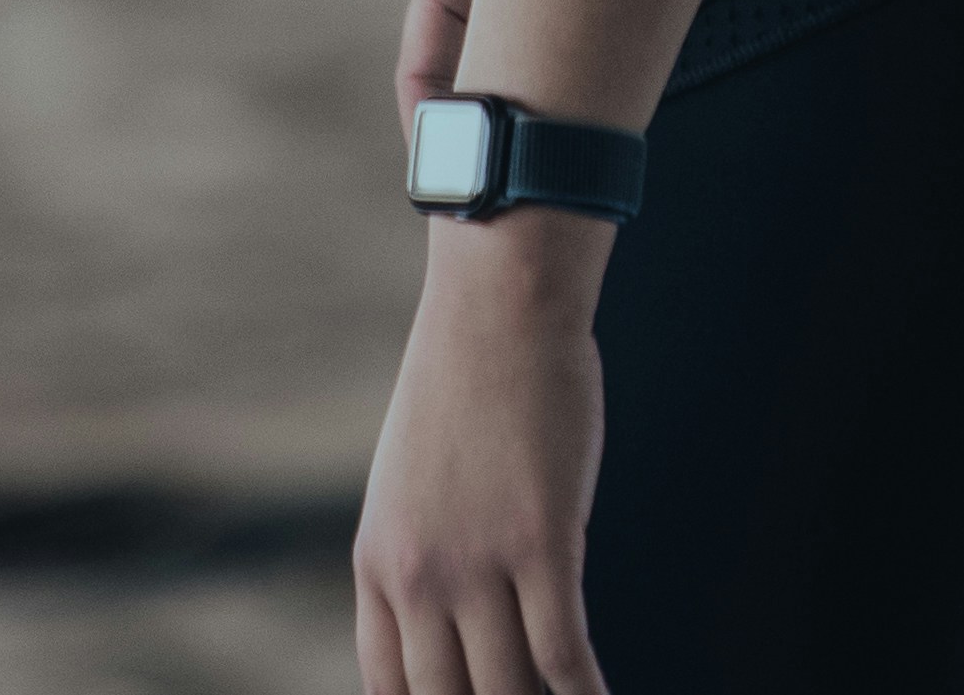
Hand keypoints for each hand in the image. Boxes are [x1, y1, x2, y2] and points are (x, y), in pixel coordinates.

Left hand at [356, 212, 616, 694]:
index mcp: (378, 564)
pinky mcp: (542, 542)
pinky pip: (563, 654)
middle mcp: (417, 575)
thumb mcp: (412, 483)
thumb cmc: (467, 384)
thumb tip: (466, 618)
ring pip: (508, 690)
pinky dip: (585, 694)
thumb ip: (425, 554)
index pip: (389, 687)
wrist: (497, 307)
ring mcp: (478, 562)